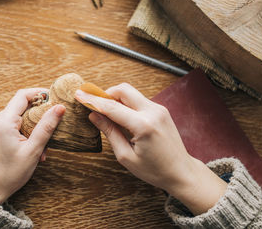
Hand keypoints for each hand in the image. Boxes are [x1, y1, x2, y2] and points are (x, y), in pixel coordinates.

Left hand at [0, 88, 65, 203]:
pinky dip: (28, 132)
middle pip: (23, 104)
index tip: (55, 98)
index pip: (23, 95)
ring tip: (42, 146)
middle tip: (53, 126)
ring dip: (35, 127)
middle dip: (40, 115)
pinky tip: (34, 148)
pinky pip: (16, 124)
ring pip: (21, 115)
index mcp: (4, 121)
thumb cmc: (10, 173)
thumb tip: (59, 108)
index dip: (40, 93)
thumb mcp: (33, 150)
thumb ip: (46, 127)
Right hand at [75, 83, 226, 214]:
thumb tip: (94, 115)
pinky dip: (126, 103)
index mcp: (143, 125)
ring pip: (131, 93)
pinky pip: (138, 100)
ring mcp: (159, 109)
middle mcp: (153, 112)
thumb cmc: (154, 170)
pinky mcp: (161, 110)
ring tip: (106, 113)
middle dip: (105, 93)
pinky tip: (121, 117)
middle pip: (123, 89)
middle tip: (93, 104)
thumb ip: (110, 132)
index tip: (79, 95)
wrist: (182, 172)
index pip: (112, 107)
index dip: (93, 100)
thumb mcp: (126, 156)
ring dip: (116, 98)